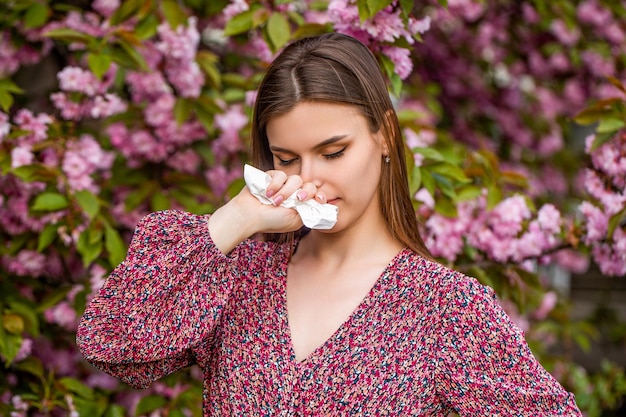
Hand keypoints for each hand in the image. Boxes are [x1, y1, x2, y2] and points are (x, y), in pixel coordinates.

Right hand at [208, 169, 325, 253]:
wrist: (249, 216)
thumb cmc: (271, 221)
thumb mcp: (294, 220)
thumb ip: (308, 210)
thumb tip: (320, 201)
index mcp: (300, 205)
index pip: (315, 195)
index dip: (319, 195)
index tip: (319, 198)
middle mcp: (294, 193)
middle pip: (309, 185)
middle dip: (305, 192)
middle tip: (298, 198)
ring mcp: (283, 185)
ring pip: (296, 179)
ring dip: (286, 191)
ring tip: (276, 201)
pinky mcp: (272, 177)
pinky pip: (280, 174)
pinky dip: (275, 184)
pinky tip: (267, 194)